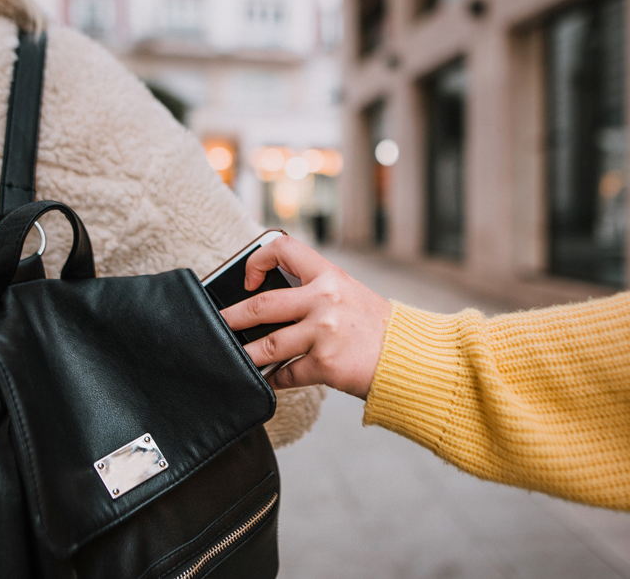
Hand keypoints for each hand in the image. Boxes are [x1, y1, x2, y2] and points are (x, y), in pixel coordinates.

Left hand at [220, 236, 391, 398]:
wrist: (410, 358)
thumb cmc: (378, 328)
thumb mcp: (349, 294)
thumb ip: (315, 293)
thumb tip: (273, 305)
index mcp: (329, 276)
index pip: (284, 249)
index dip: (258, 260)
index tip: (248, 280)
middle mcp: (324, 299)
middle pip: (262, 305)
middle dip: (232, 316)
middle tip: (219, 323)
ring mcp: (323, 332)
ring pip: (268, 345)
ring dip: (246, 354)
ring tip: (234, 357)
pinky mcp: (324, 364)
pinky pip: (287, 374)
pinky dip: (275, 379)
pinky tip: (270, 380)